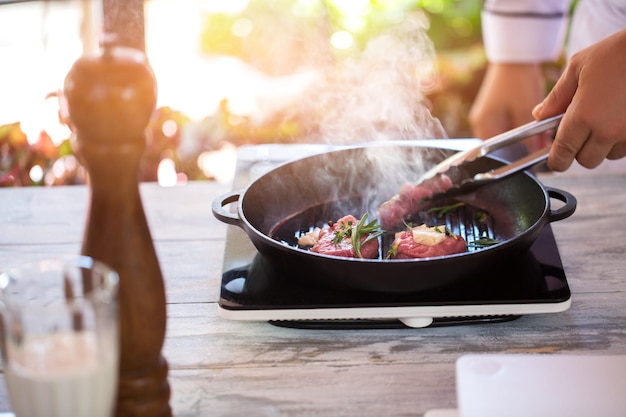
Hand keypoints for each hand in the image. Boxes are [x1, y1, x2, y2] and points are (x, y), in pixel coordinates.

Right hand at [469, 63, 551, 151]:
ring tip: (538, 128)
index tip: (534, 154)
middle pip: (501, 145)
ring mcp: (485, 115)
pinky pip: (505, 124)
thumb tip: (537, 154)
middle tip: (541, 140)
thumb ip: (530, 138)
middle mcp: (480, 122)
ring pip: (505, 135)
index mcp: (483, 126)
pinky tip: (530, 119)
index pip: (497, 153)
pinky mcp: (492, 109)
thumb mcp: (526, 112)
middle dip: (522, 145)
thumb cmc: (517, 81)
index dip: (517, 156)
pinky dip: (518, 125)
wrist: (515, 57)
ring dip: (521, 135)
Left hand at [533, 29, 625, 170]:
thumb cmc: (619, 52)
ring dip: (604, 144)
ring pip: (609, 155)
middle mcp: (608, 130)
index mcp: (584, 115)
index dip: (557, 160)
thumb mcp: (579, 67)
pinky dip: (622, 139)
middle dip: (581, 150)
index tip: (556, 161)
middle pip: (587, 160)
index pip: (563, 152)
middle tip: (582, 130)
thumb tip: (539, 115)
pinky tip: (621, 117)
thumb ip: (557, 96)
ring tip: (606, 117)